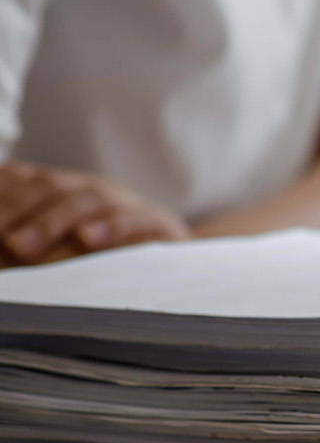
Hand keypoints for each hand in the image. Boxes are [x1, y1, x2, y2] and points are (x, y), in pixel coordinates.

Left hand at [0, 162, 191, 265]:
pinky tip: (87, 240)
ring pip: (90, 200)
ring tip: (22, 247)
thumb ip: (30, 238)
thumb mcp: (61, 245)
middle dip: (17, 209)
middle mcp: (96, 189)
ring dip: (52, 222)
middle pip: (53, 186)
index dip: (4, 194)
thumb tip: (5, 243)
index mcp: (69, 188)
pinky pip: (135, 220)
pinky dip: (111, 228)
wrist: (178, 264)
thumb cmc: (110, 256)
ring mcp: (128, 204)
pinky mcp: (160, 224)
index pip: (29, 179)